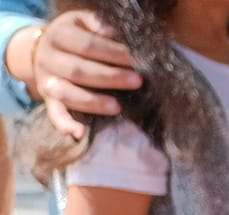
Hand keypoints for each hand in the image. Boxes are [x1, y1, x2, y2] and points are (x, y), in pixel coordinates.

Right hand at [26, 12, 140, 139]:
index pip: (87, 46)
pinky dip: (65, 125)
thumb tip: (118, 35)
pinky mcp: (48, 100)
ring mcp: (47, 81)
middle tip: (137, 81)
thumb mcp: (84, 22)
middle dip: (110, 77)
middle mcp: (48, 59)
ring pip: (66, 93)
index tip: (137, 59)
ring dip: (92, 102)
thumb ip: (99, 25)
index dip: (112, 53)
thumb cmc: (77, 34)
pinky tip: (79, 134)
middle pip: (78, 71)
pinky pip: (54, 114)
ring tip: (117, 107)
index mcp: (59, 36)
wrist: (45, 47)